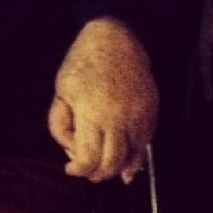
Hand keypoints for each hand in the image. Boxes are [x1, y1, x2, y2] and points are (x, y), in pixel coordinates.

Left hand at [49, 16, 157, 184]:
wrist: (115, 38)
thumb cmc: (83, 63)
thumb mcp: (61, 90)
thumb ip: (60, 123)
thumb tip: (72, 150)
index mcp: (92, 113)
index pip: (87, 159)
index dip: (77, 169)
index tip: (70, 168)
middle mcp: (118, 119)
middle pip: (110, 165)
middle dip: (96, 173)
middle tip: (87, 169)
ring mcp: (138, 116)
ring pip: (131, 159)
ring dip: (116, 168)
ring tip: (104, 165)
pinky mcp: (151, 112)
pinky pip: (145, 144)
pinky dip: (135, 157)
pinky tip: (125, 163)